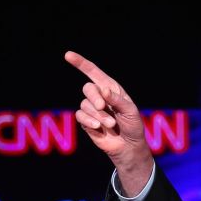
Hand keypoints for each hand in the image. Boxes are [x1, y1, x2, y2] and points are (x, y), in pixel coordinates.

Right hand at [64, 51, 154, 192]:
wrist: (129, 146)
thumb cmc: (133, 126)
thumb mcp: (130, 110)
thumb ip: (116, 99)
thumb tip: (102, 90)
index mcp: (110, 88)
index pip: (93, 72)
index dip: (80, 63)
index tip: (67, 55)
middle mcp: (99, 96)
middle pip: (87, 88)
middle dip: (94, 97)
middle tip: (103, 107)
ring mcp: (91, 109)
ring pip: (85, 104)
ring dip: (98, 115)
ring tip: (111, 125)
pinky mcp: (86, 122)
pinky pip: (80, 116)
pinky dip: (89, 120)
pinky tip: (98, 127)